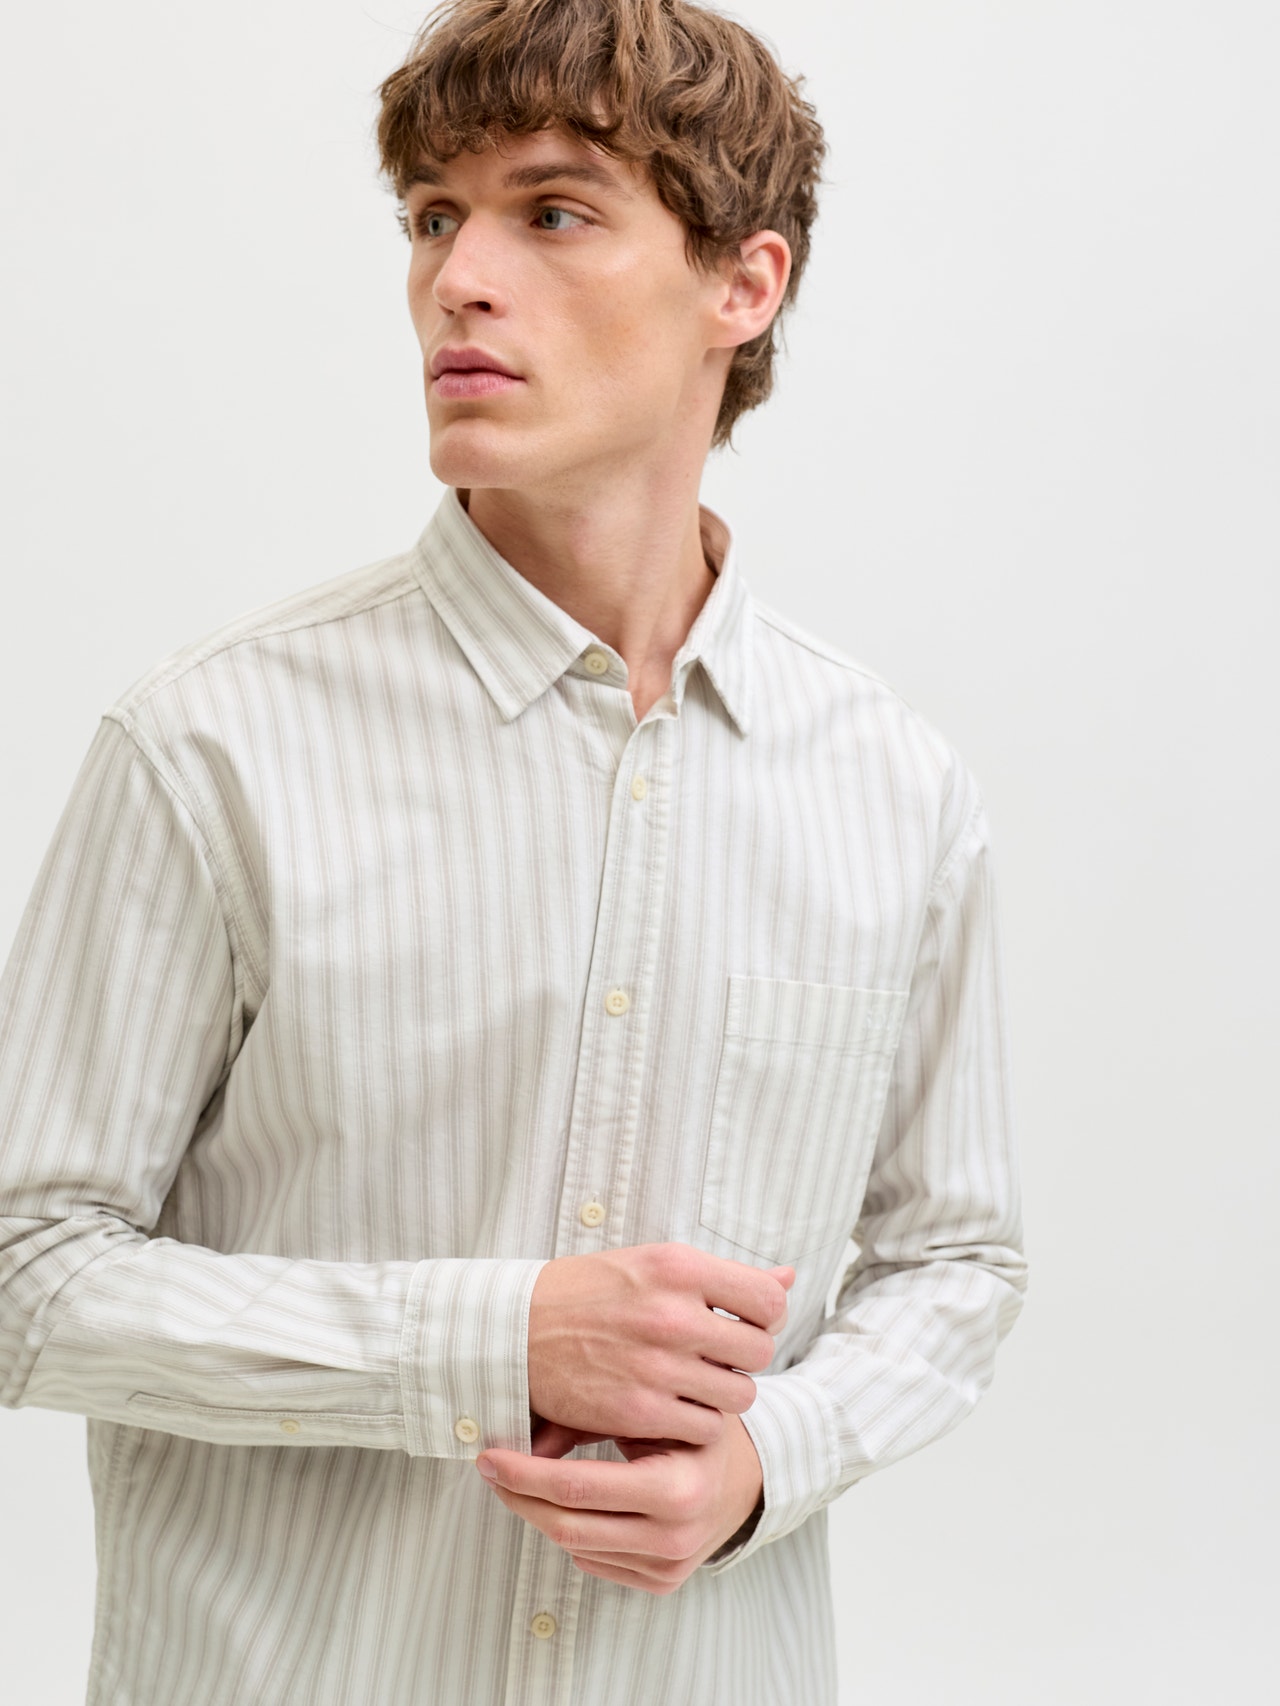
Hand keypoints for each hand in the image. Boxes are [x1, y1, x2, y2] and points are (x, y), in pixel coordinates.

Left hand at [476, 1413, 765, 1594]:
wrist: (745, 1473)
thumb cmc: (693, 1425)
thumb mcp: (651, 1407)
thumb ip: (590, 1418)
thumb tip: (523, 1435)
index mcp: (676, 1487)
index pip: (576, 1488)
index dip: (523, 1474)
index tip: (488, 1457)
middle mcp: (674, 1535)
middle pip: (567, 1524)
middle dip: (519, 1495)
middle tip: (491, 1467)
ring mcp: (670, 1566)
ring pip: (575, 1546)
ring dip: (541, 1512)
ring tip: (523, 1478)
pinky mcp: (662, 1583)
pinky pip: (595, 1561)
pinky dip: (574, 1531)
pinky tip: (570, 1502)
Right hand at [527, 1242, 793, 1445]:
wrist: (516, 1332)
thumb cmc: (589, 1294)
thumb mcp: (654, 1265)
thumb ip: (723, 1276)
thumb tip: (791, 1278)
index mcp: (679, 1267)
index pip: (767, 1300)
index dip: (763, 1318)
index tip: (739, 1324)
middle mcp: (673, 1313)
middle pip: (759, 1352)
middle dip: (742, 1360)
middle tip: (713, 1360)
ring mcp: (657, 1364)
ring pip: (738, 1395)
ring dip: (722, 1396)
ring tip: (692, 1386)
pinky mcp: (638, 1409)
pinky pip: (703, 1428)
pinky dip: (693, 1425)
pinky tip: (670, 1410)